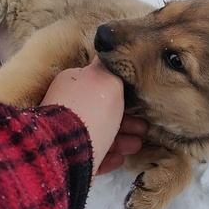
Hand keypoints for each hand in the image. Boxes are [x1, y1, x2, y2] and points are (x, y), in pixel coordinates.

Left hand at [41, 58, 146, 173]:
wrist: (64, 153)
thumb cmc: (90, 112)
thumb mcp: (107, 80)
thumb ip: (111, 67)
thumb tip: (110, 48)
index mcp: (72, 84)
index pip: (100, 85)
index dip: (124, 95)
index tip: (142, 105)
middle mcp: (67, 108)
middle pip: (103, 112)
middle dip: (127, 121)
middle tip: (145, 129)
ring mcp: (65, 135)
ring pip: (99, 135)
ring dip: (121, 140)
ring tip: (137, 146)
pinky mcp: (67, 160)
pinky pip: (91, 156)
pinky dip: (107, 157)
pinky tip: (119, 159)